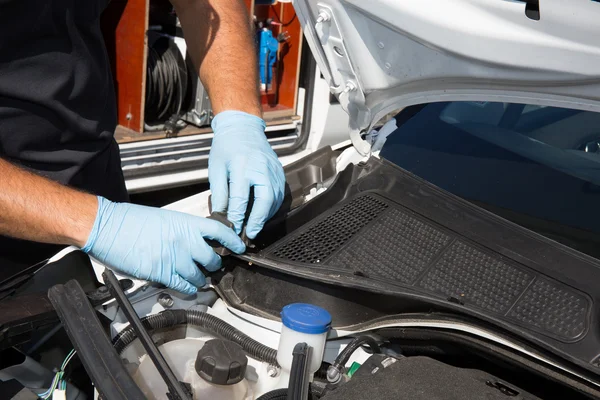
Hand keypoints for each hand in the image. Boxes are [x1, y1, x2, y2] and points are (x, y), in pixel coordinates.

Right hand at [82, 196, 245, 294]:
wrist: (108, 227)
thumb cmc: (130, 221)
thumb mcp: (164, 218)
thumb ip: (182, 230)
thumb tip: (193, 241)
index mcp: (186, 223)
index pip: (219, 231)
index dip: (233, 240)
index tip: (239, 246)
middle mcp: (185, 241)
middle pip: (212, 259)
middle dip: (214, 265)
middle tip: (212, 266)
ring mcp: (174, 258)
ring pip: (199, 276)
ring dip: (200, 280)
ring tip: (198, 279)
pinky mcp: (161, 273)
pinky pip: (183, 286)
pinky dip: (187, 289)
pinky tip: (186, 287)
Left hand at [208, 110, 285, 238]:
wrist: (243, 128)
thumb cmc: (227, 146)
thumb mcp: (216, 168)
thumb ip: (220, 193)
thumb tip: (222, 215)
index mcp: (242, 166)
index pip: (240, 198)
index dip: (237, 216)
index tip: (233, 228)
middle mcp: (261, 168)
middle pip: (265, 200)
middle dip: (258, 220)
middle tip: (250, 234)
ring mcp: (273, 170)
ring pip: (275, 199)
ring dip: (265, 216)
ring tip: (254, 226)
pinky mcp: (279, 172)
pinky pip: (279, 194)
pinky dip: (271, 207)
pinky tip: (262, 213)